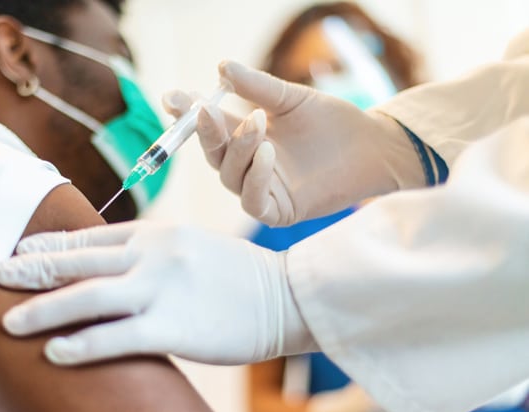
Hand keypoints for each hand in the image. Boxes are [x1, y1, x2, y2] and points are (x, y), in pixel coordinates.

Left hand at [0, 221, 314, 364]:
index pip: (91, 237)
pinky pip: (117, 336)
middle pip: (80, 260)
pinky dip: (82, 344)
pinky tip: (55, 353)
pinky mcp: (174, 326)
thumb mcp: (191, 248)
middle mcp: (153, 255)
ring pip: (89, 296)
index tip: (20, 252)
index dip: (52, 245)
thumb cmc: (239, 276)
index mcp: (156, 234)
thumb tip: (113, 269)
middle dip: (33, 269)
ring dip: (44, 310)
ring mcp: (162, 288)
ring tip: (8, 323)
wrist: (288, 294)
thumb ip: (152, 254)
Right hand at [163, 61, 421, 226]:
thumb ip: (257, 87)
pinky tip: (268, 153)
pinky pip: (253, 199)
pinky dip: (256, 177)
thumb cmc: (331, 122)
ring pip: (230, 175)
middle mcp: (246, 164)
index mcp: (245, 136)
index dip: (187, 113)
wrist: (371, 146)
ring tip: (258, 122)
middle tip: (203, 108)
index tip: (172, 98)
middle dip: (205, 131)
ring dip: (238, 148)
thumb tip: (222, 67)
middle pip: (212, 153)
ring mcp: (260, 188)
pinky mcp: (277, 210)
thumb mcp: (290, 99)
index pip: (209, 126)